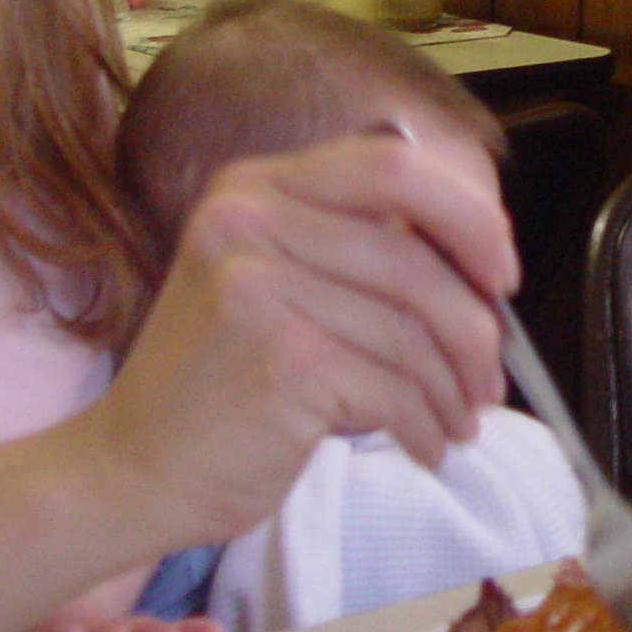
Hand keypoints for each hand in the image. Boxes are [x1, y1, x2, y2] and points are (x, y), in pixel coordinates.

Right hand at [96, 130, 512, 547]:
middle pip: (416, 257)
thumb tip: (480, 245)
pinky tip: (423, 445)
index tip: (500, 270)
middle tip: (490, 374)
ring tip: (458, 420)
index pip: (392, 164)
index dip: (468, 213)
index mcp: (255, 187)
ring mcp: (263, 290)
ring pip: (414, 331)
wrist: (131, 468)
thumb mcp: (266, 278)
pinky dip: (426, 426)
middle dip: (475, 325)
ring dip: (453, 389)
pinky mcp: (284, 363)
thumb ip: (350, 244)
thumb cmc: (218, 382)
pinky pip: (396, 389)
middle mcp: (251, 222)